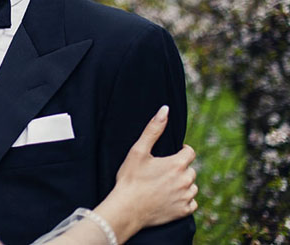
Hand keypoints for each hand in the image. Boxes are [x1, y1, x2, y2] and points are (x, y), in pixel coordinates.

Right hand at [96, 105, 197, 239]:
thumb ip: (153, 129)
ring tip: (165, 186)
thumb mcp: (138, 151)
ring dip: (183, 184)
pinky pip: (192, 203)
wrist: (127, 209)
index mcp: (177, 164)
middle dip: (180, 169)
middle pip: (190, 170)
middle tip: (163, 172)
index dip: (181, 152)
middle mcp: (186, 180)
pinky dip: (184, 200)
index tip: (172, 155)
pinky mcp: (184, 211)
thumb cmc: (130, 179)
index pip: (190, 152)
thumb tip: (165, 109)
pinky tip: (170, 199)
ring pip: (192, 186)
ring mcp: (186, 197)